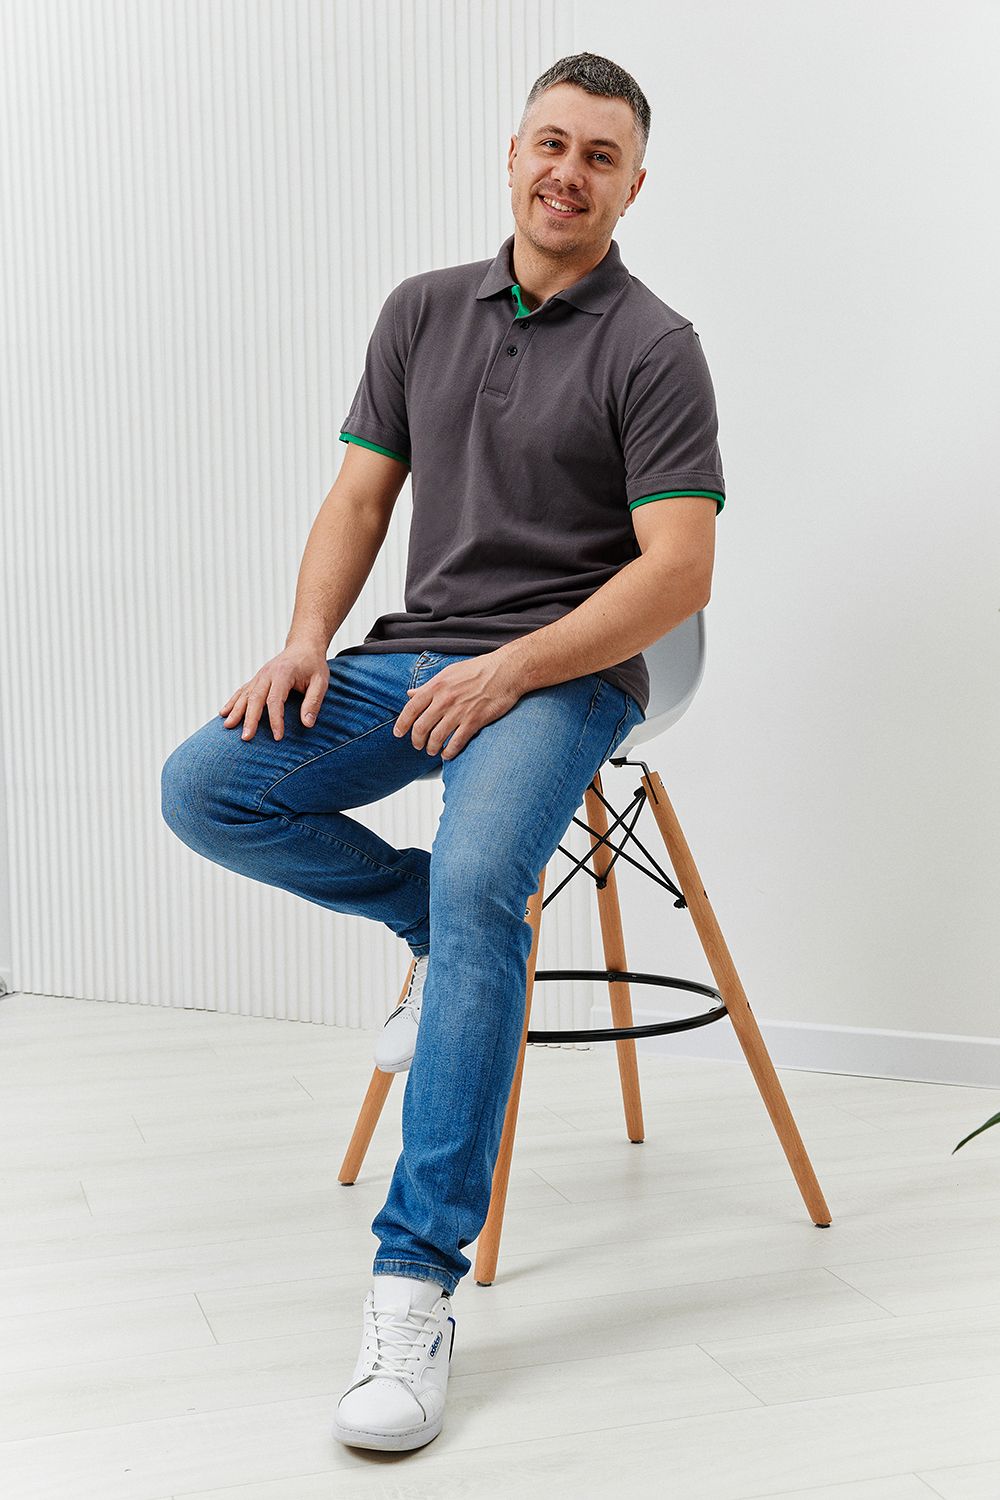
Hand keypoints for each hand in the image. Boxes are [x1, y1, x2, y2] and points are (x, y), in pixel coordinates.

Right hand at [219, 642, 329, 740]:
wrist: (304, 646)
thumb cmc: (313, 665)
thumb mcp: (321, 682)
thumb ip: (313, 702)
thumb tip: (307, 724)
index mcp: (283, 674)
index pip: (275, 700)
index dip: (276, 720)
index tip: (278, 737)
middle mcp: (267, 674)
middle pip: (255, 698)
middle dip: (250, 719)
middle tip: (246, 738)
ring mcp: (259, 676)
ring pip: (245, 695)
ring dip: (236, 711)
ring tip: (227, 727)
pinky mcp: (256, 679)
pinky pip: (242, 691)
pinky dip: (232, 702)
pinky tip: (224, 713)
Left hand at [393, 651, 522, 759]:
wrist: (505, 671)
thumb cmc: (478, 670)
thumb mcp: (448, 673)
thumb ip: (428, 686)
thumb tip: (410, 694)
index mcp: (436, 686)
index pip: (411, 709)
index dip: (402, 724)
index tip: (399, 734)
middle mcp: (444, 700)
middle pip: (421, 727)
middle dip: (417, 741)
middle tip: (418, 745)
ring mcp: (459, 711)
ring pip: (437, 738)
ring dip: (432, 748)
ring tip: (433, 751)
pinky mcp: (474, 721)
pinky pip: (456, 742)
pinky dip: (450, 752)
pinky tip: (448, 754)